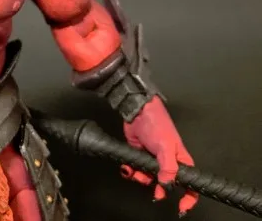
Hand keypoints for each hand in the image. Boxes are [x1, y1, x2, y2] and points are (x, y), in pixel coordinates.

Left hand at [122, 95, 198, 215]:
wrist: (137, 110)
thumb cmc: (157, 125)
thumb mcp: (166, 147)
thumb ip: (168, 168)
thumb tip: (167, 186)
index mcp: (180, 160)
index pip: (190, 183)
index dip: (189, 197)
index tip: (182, 208)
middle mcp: (168, 162)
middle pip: (166, 184)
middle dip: (159, 189)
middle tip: (155, 192)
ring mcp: (153, 159)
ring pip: (149, 179)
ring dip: (142, 179)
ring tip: (136, 172)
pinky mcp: (140, 155)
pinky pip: (136, 170)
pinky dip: (132, 171)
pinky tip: (128, 167)